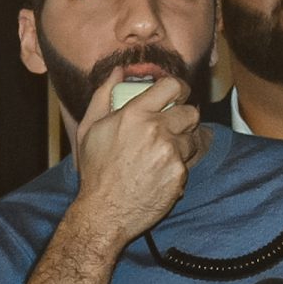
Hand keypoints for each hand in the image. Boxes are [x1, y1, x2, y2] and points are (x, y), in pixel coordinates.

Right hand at [69, 68, 204, 253]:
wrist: (105, 211)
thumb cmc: (95, 170)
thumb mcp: (90, 128)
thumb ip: (103, 95)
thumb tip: (117, 72)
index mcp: (135, 114)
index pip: (173, 86)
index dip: (179, 89)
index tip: (177, 96)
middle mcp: (156, 130)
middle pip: (190, 112)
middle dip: (183, 119)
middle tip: (170, 129)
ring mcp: (170, 153)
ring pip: (192, 138)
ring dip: (182, 144)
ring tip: (161, 155)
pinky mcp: (179, 174)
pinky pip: (188, 163)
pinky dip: (178, 167)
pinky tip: (160, 174)